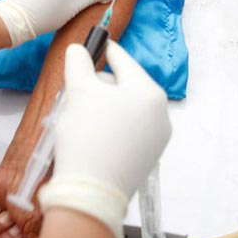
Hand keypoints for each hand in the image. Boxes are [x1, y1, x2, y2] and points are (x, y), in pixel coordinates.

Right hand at [38, 41, 171, 237]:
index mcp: (149, 93)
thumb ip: (79, 62)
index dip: (106, 50)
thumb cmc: (87, 133)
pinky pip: (126, 131)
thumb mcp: (79, 90)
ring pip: (124, 110)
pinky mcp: (146, 159)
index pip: (124, 61)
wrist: (90, 193)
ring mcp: (156, 139)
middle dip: (99, 86)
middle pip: (124, 86)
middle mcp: (160, 114)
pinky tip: (90, 135)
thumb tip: (78, 49)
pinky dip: (109, 127)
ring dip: (102, 107)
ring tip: (79, 117)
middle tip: (77, 92)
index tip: (98, 44)